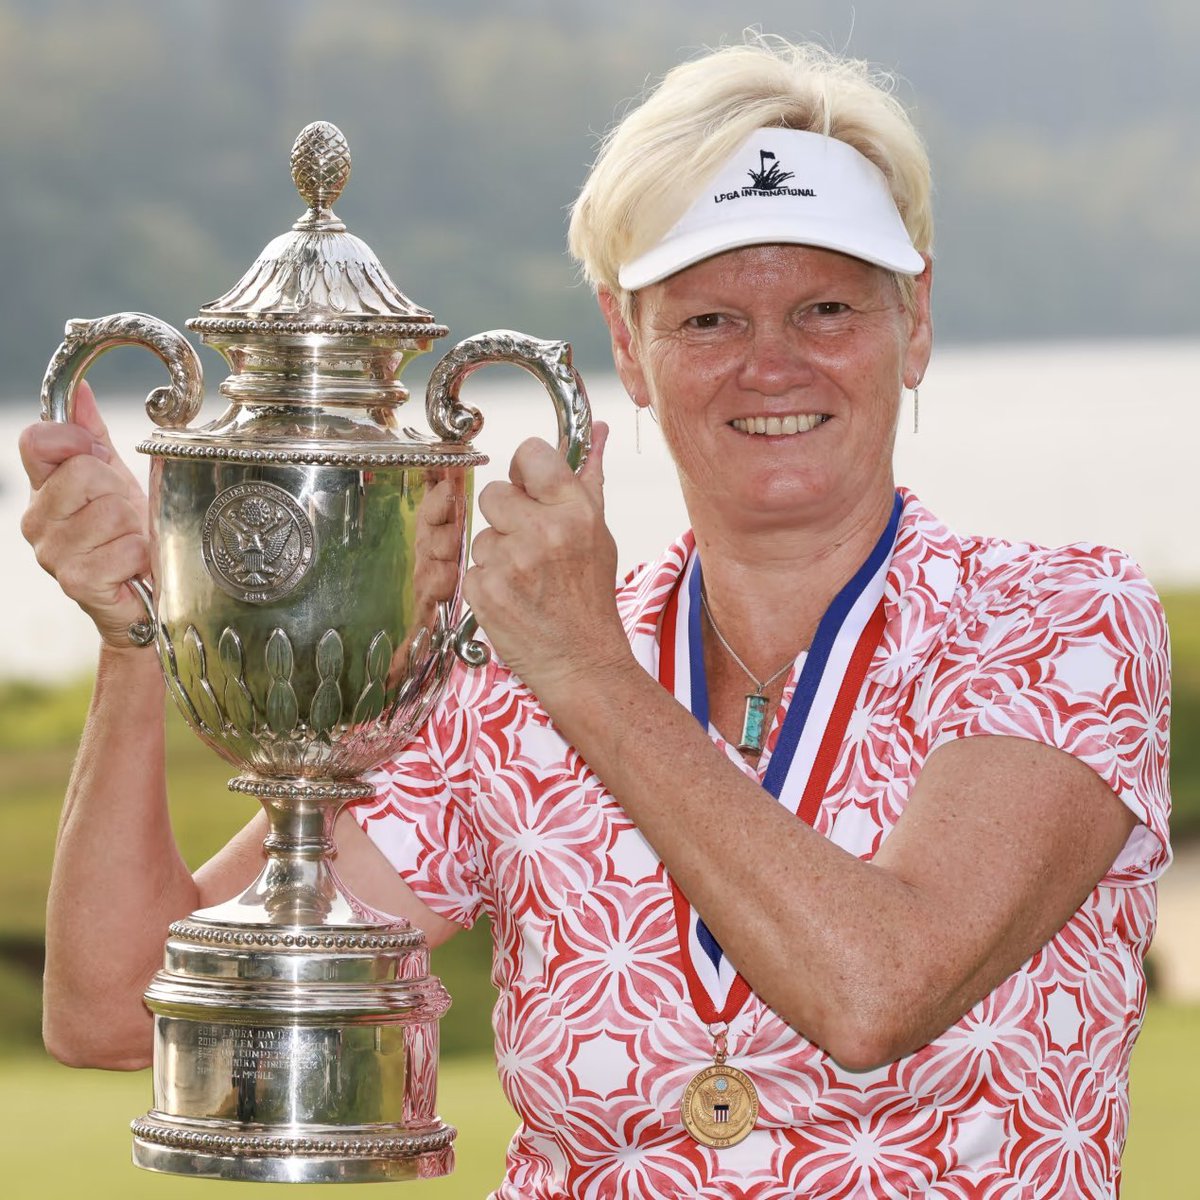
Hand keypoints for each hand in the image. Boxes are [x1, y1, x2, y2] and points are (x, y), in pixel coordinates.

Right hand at [18, 381, 151, 648]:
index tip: (101, 461)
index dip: (76, 441)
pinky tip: (134, 568)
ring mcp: (51, 553)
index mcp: (43, 488)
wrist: (144, 599)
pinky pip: (125, 548)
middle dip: (118, 490)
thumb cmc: (128, 537)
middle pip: (84, 471)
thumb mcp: (114, 481)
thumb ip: (93, 437)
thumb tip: (81, 391)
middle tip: (124, 517)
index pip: (37, 440)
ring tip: (130, 543)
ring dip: (135, 528)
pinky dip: (142, 556)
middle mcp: (37, 519)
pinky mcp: (76, 581)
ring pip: (110, 510)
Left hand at [464, 422, 630, 698]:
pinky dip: (487, 582)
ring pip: (481, 534)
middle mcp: (544, 532)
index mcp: (576, 511)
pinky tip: (512, 597)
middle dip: (507, 516)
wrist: (582, 661)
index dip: (526, 470)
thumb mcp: (599, 535)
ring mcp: (511, 562)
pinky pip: (472, 567)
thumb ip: (589, 481)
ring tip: (525, 579)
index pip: (531, 454)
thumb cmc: (591, 599)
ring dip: (497, 554)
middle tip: (529, 545)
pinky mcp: (485, 590)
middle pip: (495, 492)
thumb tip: (599, 432)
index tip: (530, 489)